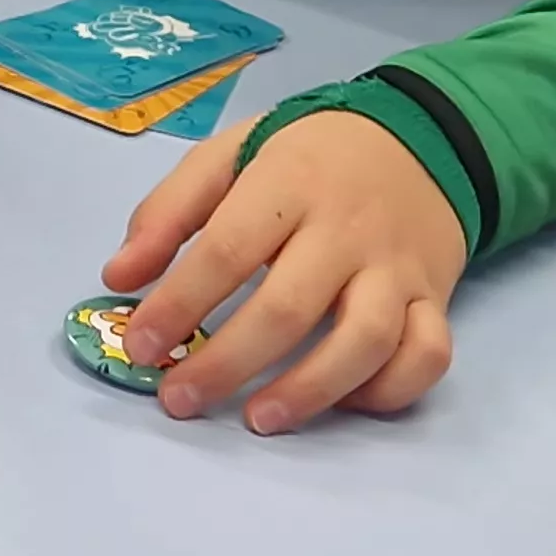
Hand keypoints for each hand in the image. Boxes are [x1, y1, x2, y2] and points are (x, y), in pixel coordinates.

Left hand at [104, 110, 469, 430]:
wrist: (419, 136)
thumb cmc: (307, 157)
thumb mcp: (230, 155)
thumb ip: (168, 212)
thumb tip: (119, 277)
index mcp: (289, 182)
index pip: (227, 250)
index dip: (178, 304)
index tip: (140, 345)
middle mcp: (348, 228)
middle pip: (289, 308)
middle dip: (226, 364)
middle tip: (179, 398)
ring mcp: (398, 267)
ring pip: (365, 341)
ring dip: (309, 391)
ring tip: (257, 419)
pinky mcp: (436, 298)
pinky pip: (427, 356)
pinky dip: (388, 390)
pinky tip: (341, 402)